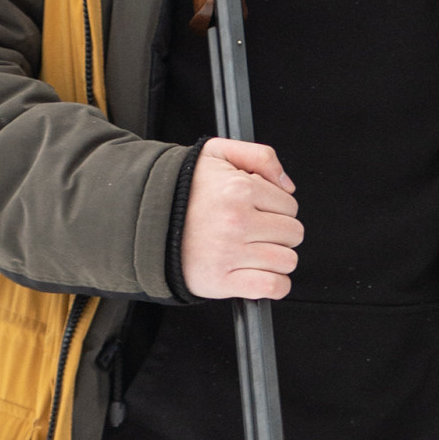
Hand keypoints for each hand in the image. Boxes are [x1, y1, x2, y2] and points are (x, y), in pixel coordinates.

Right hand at [179, 138, 302, 299]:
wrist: (145, 223)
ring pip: (287, 260)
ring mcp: (229, 253)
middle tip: (258, 232)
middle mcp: (236, 221)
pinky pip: (272, 286)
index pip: (290, 205)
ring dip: (278, 258)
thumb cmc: (182, 191)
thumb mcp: (218, 153)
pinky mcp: (221, 281)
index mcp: (239, 189)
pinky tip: (263, 274)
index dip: (278, 208)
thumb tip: (288, 185)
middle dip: (280, 232)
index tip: (261, 212)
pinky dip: (276, 284)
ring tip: (256, 251)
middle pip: (293, 233)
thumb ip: (261, 156)